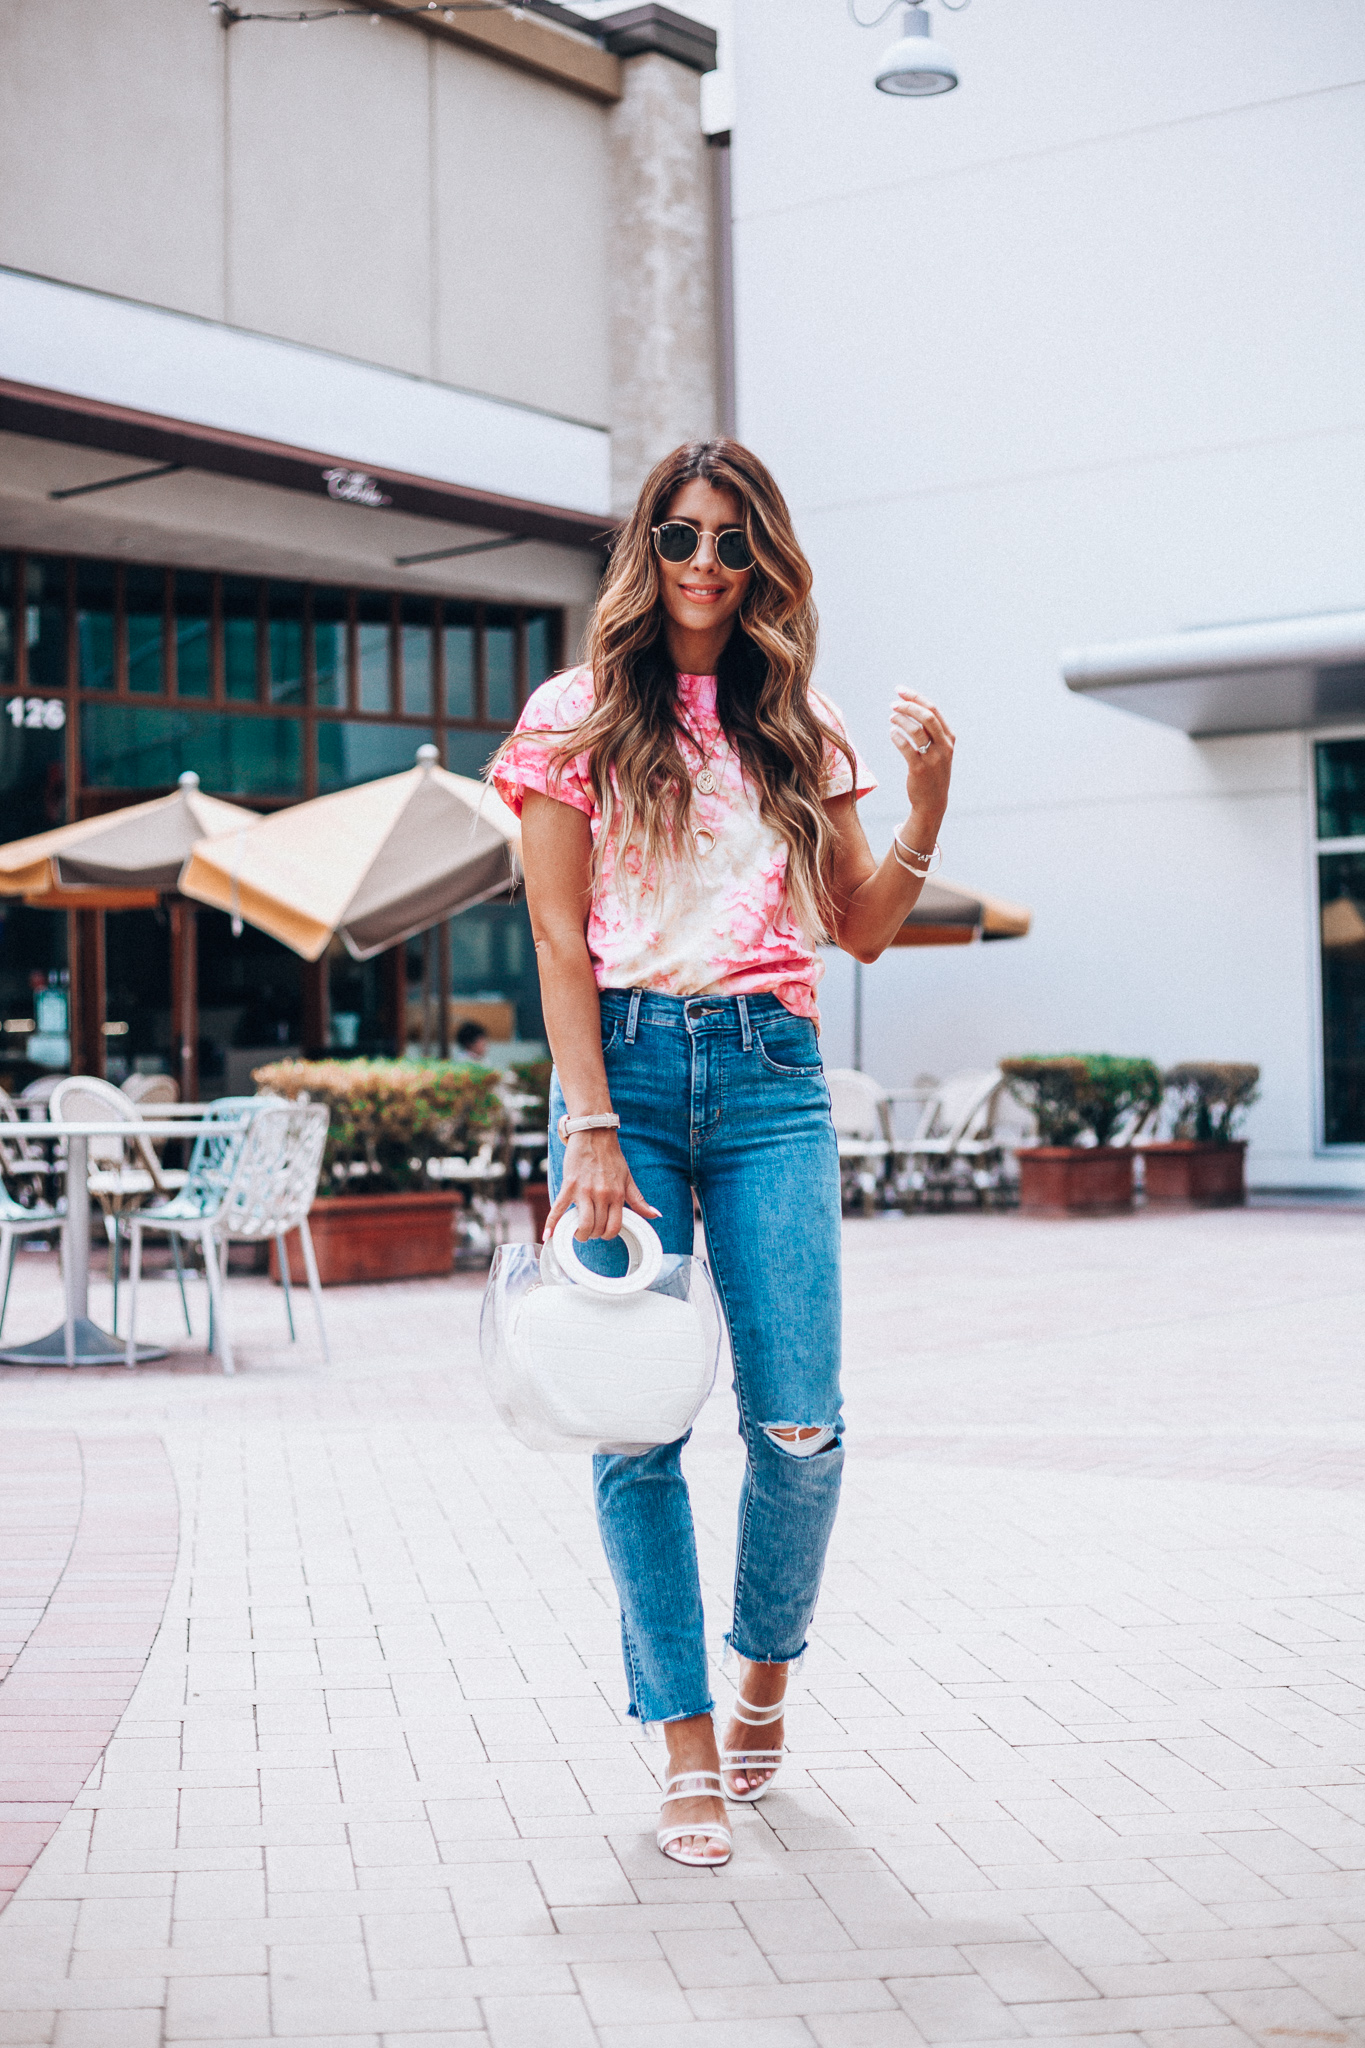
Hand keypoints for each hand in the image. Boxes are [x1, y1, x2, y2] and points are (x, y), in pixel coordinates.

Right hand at [545, 1129, 660, 1243]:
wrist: (594, 1134)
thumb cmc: (611, 1156)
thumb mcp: (628, 1178)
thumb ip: (638, 1200)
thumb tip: (655, 1215)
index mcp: (617, 1195)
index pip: (614, 1227)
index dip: (607, 1234)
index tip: (602, 1231)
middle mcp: (602, 1195)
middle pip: (597, 1228)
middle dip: (592, 1234)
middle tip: (589, 1229)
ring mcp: (584, 1191)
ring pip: (582, 1225)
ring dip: (579, 1233)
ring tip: (577, 1231)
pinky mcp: (569, 1185)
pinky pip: (558, 1209)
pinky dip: (552, 1224)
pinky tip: (548, 1236)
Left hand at [889, 689, 954, 817]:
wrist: (932, 802)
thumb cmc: (933, 772)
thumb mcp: (939, 750)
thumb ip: (931, 731)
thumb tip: (912, 707)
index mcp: (949, 738)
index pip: (933, 710)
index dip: (915, 697)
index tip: (900, 690)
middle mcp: (944, 746)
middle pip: (927, 716)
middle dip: (908, 706)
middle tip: (893, 704)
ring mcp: (933, 758)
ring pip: (916, 730)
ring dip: (900, 720)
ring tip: (891, 718)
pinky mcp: (919, 769)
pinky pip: (906, 747)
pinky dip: (897, 737)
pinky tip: (892, 733)